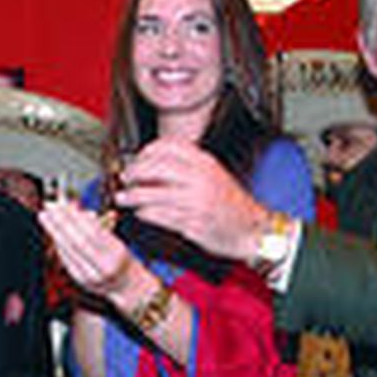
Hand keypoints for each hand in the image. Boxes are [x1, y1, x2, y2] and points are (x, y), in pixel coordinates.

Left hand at [37, 200, 142, 302]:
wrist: (124, 283)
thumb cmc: (120, 256)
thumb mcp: (116, 239)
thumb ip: (100, 226)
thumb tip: (80, 212)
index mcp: (117, 253)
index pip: (92, 233)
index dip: (75, 217)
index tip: (63, 204)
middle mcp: (104, 267)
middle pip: (77, 242)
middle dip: (61, 222)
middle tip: (48, 206)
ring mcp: (91, 276)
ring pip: (69, 251)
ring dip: (55, 231)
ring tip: (45, 216)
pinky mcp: (80, 280)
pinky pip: (66, 258)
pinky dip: (59, 243)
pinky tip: (53, 231)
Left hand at [115, 140, 269, 260]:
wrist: (254, 230)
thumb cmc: (231, 204)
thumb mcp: (213, 174)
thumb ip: (187, 166)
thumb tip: (151, 164)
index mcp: (205, 162)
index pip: (168, 146)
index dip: (146, 152)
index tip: (137, 159)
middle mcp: (200, 178)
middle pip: (155, 167)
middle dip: (134, 172)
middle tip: (125, 178)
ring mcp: (196, 201)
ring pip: (153, 193)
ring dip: (132, 196)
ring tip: (123, 198)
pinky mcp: (192, 223)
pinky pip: (159, 216)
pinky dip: (145, 213)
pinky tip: (140, 213)